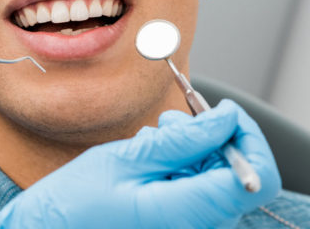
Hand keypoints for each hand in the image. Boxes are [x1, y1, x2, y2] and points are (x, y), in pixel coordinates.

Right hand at [0, 99, 281, 227]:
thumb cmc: (74, 203)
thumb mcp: (124, 159)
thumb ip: (182, 141)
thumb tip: (225, 119)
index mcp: (186, 214)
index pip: (256, 178)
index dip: (248, 139)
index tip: (224, 113)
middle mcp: (196, 227)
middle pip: (235, 175)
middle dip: (211, 139)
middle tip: (170, 123)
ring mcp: (187, 228)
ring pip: (215, 180)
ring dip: (191, 152)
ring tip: (150, 142)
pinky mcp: (176, 225)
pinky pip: (197, 193)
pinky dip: (181, 169)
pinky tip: (149, 162)